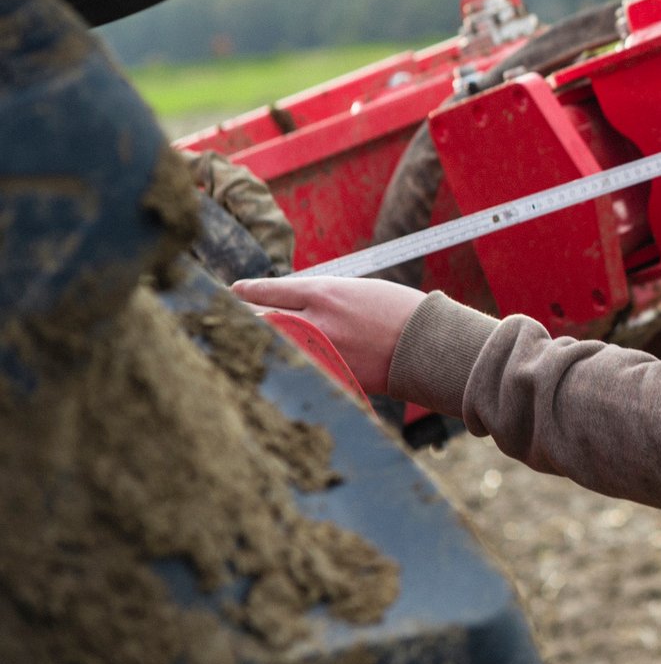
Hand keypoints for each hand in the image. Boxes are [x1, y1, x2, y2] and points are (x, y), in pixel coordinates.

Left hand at [232, 276, 427, 397]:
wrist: (429, 346)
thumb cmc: (401, 313)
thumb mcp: (359, 291)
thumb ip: (323, 297)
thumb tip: (289, 303)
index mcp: (325, 293)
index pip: (271, 289)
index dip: (248, 290)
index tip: (234, 290)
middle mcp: (315, 321)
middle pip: (260, 317)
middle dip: (242, 315)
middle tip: (228, 315)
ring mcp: (318, 351)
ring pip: (271, 344)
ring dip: (255, 339)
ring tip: (242, 337)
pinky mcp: (326, 374)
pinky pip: (291, 366)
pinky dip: (279, 362)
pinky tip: (270, 360)